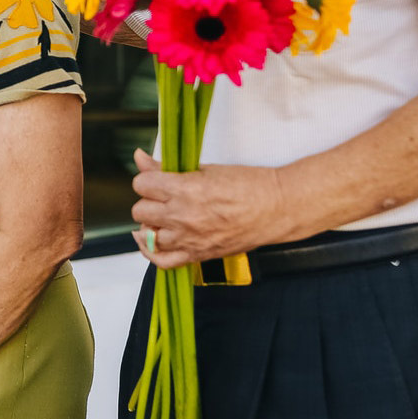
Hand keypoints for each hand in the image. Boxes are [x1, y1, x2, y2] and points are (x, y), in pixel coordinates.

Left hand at [130, 148, 303, 267]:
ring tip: (164, 215)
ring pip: (147, 235)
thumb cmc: (249, 186)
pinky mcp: (198, 254)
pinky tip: (151, 240)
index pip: (142, 184)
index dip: (148, 179)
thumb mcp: (206, 168)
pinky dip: (151, 252)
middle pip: (141, 210)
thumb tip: (140, 157)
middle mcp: (183, 216)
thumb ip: (167, 167)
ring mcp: (189, 239)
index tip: (156, 179)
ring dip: (152, 224)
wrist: (276, 208)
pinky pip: (161, 261)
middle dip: (149, 200)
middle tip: (163, 196)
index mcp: (185, 190)